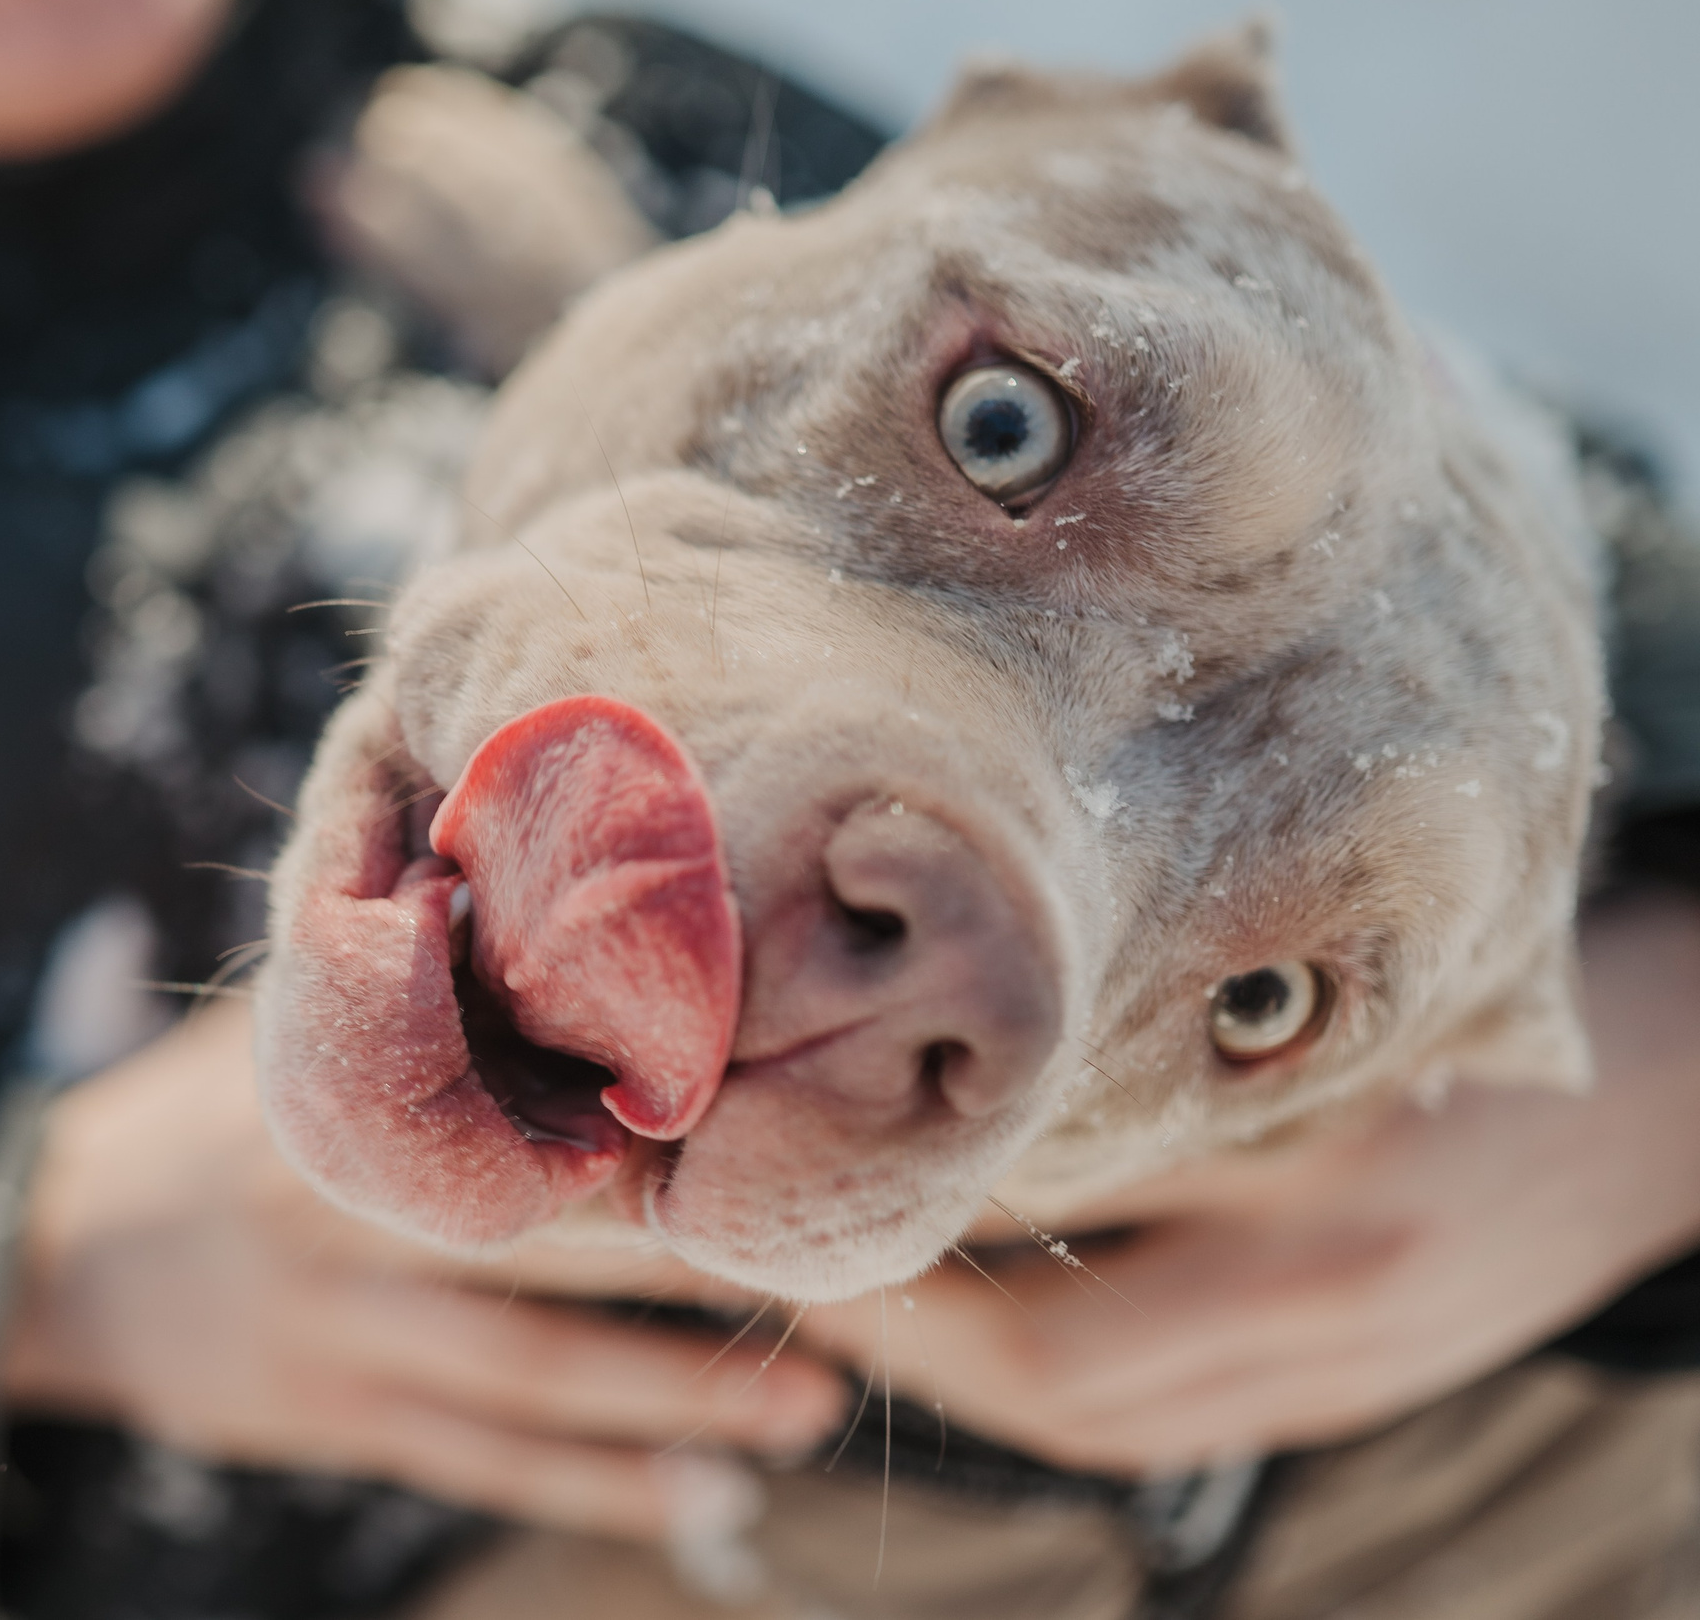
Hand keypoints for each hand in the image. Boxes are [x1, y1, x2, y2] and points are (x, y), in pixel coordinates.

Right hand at [0, 998, 846, 1538]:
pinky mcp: (338, 1416)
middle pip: (547, 1245)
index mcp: (340, 1099)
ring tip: (811, 1401)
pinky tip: (703, 1507)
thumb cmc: (190, 1120)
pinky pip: (484, 1460)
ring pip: (534, 1372)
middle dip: (695, 1255)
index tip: (772, 1115)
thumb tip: (519, 892)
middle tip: (852, 1264)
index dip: (640, 1118)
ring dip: (677, 1393)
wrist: (46, 1258)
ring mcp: (342, 1329)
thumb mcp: (270, 1033)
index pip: (509, 1103)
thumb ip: (393, 989)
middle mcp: (345, 1215)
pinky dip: (596, 1487)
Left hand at [791, 889, 1699, 1474]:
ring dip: (957, 1372)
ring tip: (853, 1293)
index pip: (1045, 1225)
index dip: (895, 1221)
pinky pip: (1161, 1427)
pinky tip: (970, 1325)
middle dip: (901, 1327)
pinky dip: (1047, 1389)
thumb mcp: (1302, 971)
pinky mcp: (1358, 1390)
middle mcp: (1333, 1285)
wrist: (1669, 1080)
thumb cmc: (1460, 980)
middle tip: (787, 1258)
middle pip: (1056, 1369)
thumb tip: (925, 1054)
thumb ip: (1134, 1025)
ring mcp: (1353, 1361)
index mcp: (1311, 1160)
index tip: (787, 1174)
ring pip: (1097, 1418)